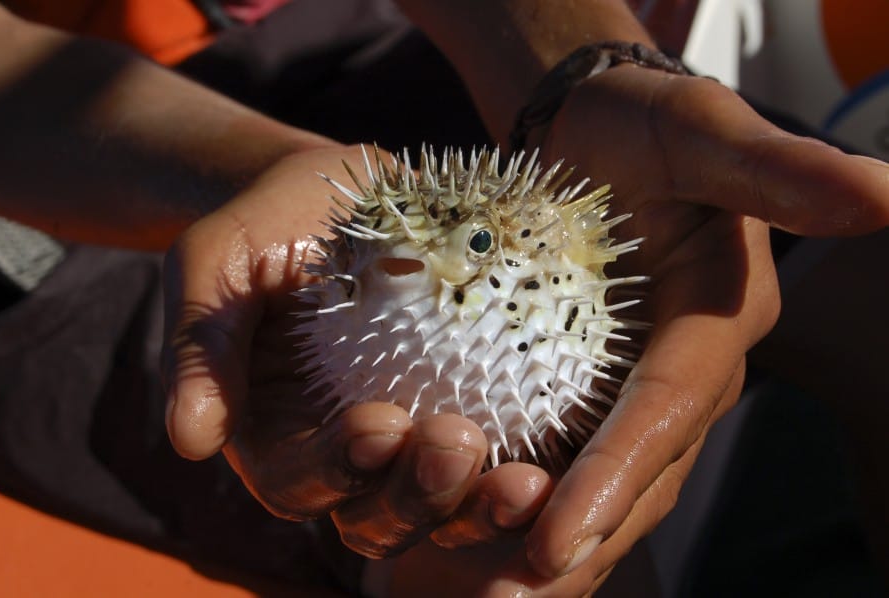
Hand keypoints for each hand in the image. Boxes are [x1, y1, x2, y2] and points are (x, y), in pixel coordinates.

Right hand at [161, 144, 553, 558]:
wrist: (341, 190)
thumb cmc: (268, 223)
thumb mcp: (215, 264)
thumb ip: (201, 346)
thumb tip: (188, 441)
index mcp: (280, 436)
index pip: (300, 480)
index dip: (338, 467)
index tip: (377, 423)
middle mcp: (349, 454)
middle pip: (381, 513)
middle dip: (421, 495)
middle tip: (456, 444)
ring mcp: (416, 434)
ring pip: (448, 504)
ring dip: (484, 503)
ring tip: (527, 478)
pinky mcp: (473, 403)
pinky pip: (504, 447)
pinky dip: (534, 462)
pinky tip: (565, 453)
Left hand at [509, 65, 888, 587]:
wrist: (593, 129)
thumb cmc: (647, 125)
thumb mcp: (702, 132)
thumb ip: (775, 168)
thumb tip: (883, 196)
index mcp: (716, 325)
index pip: (666, 411)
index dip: (617, 474)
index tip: (556, 535)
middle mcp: (678, 374)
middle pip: (634, 474)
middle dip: (576, 540)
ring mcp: (625, 387)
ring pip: (595, 481)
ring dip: (538, 541)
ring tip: (483, 594)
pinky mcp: (578, 383)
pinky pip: (553, 451)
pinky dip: (513, 496)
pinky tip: (458, 532)